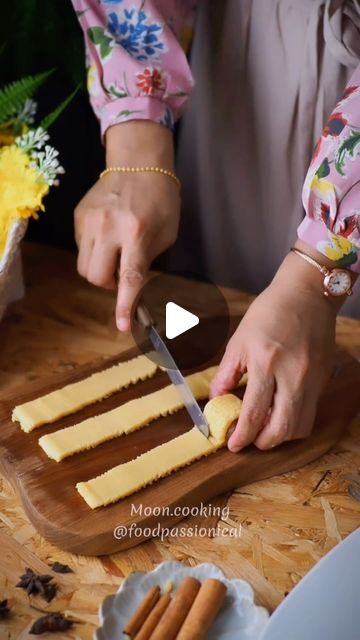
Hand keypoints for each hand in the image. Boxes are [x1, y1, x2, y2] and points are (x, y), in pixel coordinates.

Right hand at [74, 121, 179, 330]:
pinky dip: (94, 251)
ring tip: (115, 254)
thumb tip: (132, 286)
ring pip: (84, 267)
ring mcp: (90, 221)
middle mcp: (109, 228)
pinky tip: (107, 236)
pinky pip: (81, 248)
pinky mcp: (78, 216)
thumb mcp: (167, 234)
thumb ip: (148, 262)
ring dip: (100, 270)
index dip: (125, 306)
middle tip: (122, 274)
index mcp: (138, 234)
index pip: (128, 278)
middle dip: (108, 285)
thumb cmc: (161, 200)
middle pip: (96, 278)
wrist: (139, 162)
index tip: (123, 326)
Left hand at [210, 248, 339, 450]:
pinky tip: (281, 412)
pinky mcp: (323, 379)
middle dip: (263, 443)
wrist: (307, 294)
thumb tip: (217, 398)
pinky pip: (310, 411)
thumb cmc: (270, 312)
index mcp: (266, 363)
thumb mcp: (239, 339)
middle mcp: (293, 376)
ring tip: (265, 428)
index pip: (255, 413)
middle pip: (282, 429)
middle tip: (249, 440)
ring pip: (301, 426)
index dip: (242, 435)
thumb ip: (227, 372)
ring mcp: (312, 379)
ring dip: (281, 435)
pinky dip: (295, 420)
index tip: (232, 444)